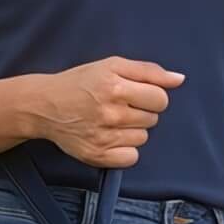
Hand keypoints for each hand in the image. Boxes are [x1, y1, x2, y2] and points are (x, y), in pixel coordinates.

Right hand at [33, 58, 182, 168]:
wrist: (44, 105)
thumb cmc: (80, 82)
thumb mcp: (112, 65)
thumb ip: (148, 71)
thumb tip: (179, 79)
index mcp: (115, 87)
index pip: (160, 99)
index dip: (152, 96)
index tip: (136, 95)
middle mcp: (110, 113)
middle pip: (152, 119)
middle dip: (140, 112)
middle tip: (118, 106)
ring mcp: (103, 137)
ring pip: (143, 138)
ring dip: (132, 130)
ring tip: (111, 121)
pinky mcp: (97, 156)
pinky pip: (131, 157)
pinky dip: (125, 149)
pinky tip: (111, 137)